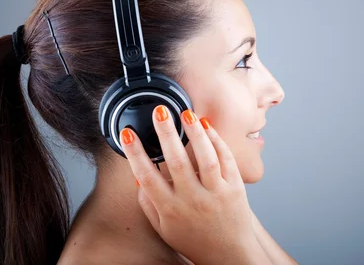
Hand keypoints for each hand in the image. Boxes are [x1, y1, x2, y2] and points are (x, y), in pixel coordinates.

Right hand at [120, 105, 270, 264]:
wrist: (229, 255)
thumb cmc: (194, 240)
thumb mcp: (164, 228)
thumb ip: (149, 204)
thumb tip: (138, 178)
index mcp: (171, 209)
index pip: (147, 176)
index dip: (135, 153)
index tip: (128, 133)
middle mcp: (193, 200)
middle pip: (176, 161)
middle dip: (166, 133)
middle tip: (159, 112)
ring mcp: (216, 193)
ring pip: (206, 158)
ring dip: (195, 133)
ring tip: (186, 113)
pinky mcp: (235, 188)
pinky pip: (226, 160)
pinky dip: (217, 141)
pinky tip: (208, 127)